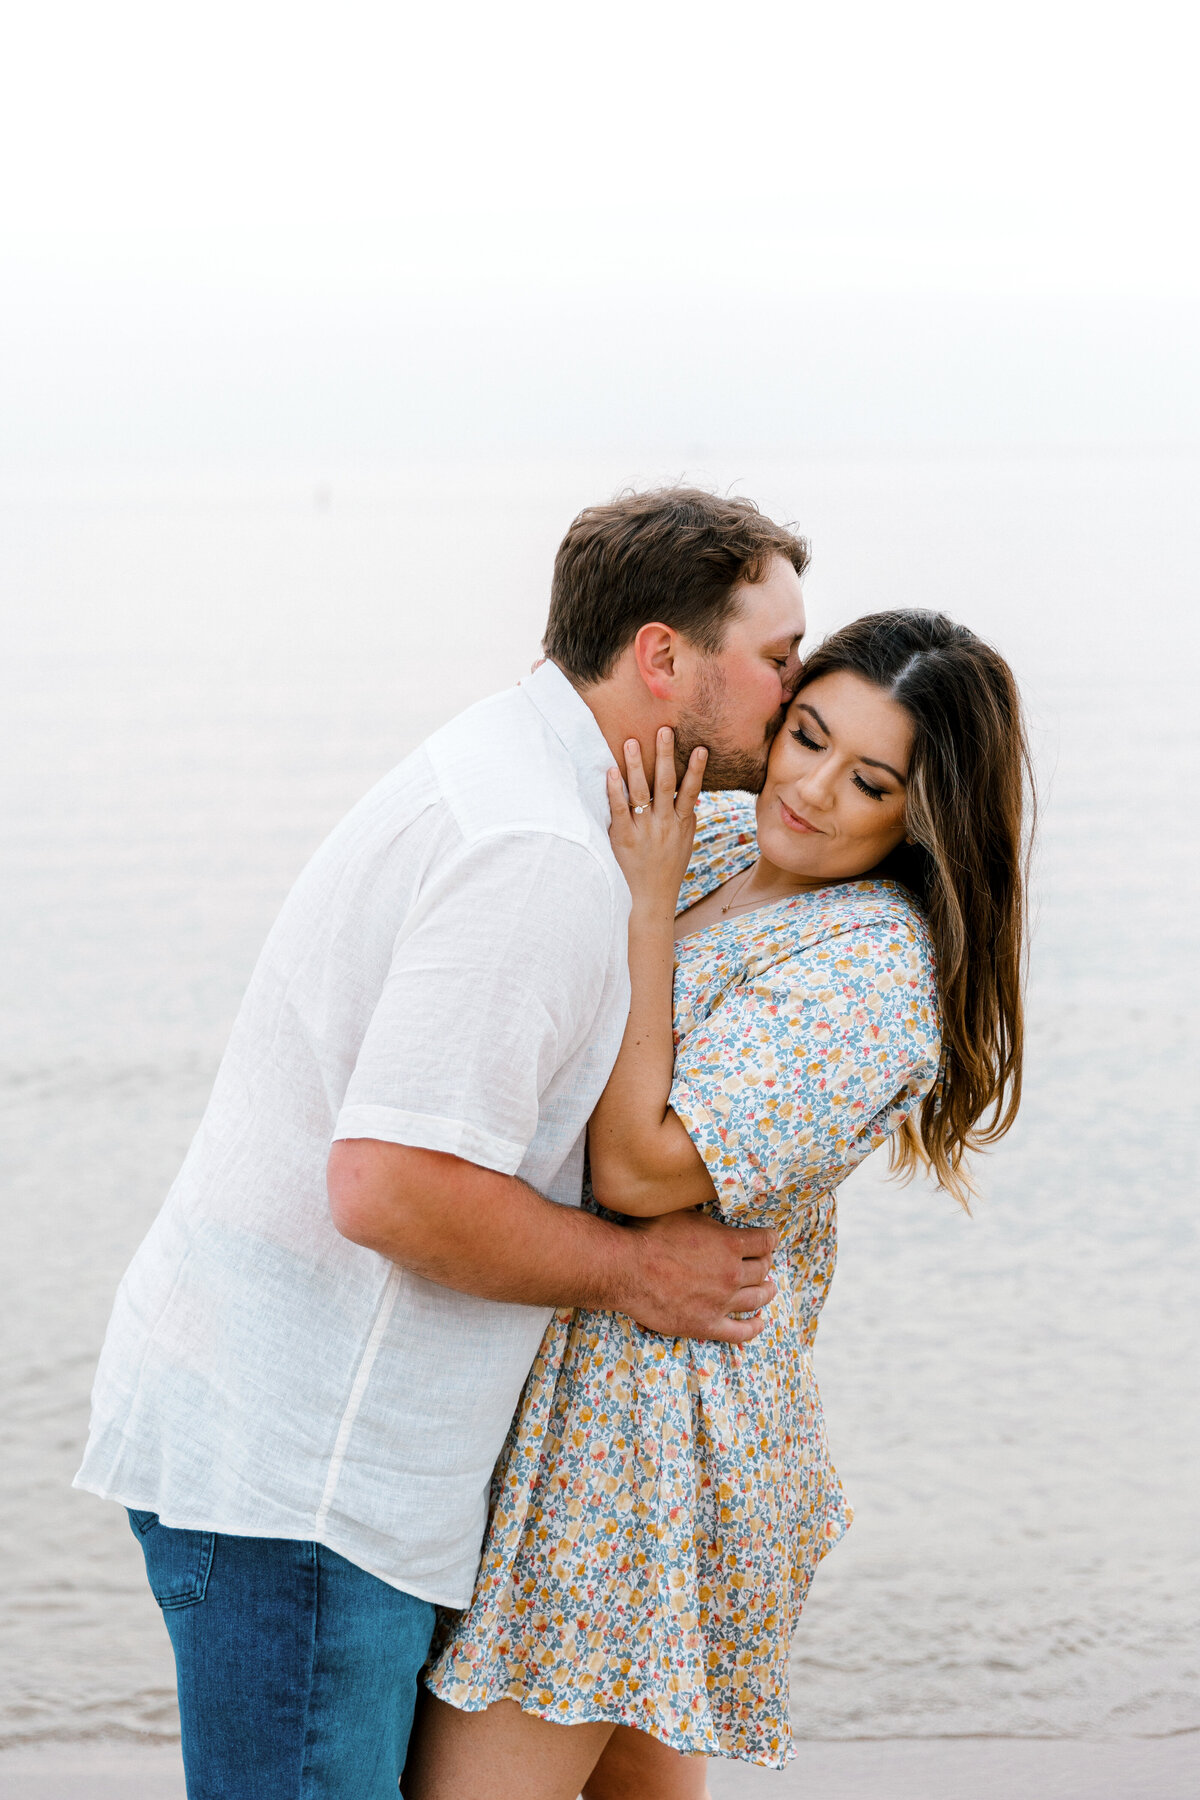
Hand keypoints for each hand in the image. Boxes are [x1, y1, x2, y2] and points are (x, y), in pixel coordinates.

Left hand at [607, 728, 706, 914]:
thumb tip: (690, 791)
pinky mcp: (623, 838)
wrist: (652, 897)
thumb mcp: (685, 841)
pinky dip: (615, 789)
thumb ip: (686, 816)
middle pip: (666, 784)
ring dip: (637, 765)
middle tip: (663, 730)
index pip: (691, 791)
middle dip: (665, 756)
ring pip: (641, 792)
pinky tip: (612, 771)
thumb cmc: (668, 866)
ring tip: (632, 742)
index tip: (701, 748)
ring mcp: (644, 830)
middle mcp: (664, 824)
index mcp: (682, 823)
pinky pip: (619, 809)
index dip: (697, 769)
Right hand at [621, 1209, 777, 1342]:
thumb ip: (705, 1215)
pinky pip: (740, 1332)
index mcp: (729, 1244)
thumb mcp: (682, 1211)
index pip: (764, 1241)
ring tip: (769, 1288)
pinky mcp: (706, 1325)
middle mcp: (731, 1274)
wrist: (626, 1269)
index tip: (768, 1239)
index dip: (769, 1239)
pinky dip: (754, 1327)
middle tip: (763, 1262)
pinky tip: (758, 1322)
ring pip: (756, 1299)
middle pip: (762, 1270)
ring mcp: (721, 1302)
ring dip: (767, 1291)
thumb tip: (711, 1205)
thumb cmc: (649, 1236)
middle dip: (766, 1263)